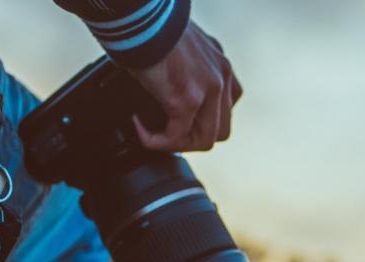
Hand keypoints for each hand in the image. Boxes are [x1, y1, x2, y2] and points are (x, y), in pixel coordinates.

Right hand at [130, 21, 242, 152]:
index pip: (227, 107)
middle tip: (164, 133)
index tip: (178, 121)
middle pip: (220, 129)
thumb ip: (183, 68)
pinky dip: (156, 140)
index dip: (203, 122)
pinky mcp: (188, 98)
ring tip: (152, 134)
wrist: (138, 16)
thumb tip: (167, 88)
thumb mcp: (177, 47)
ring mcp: (209, 88)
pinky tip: (140, 128)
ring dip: (175, 143)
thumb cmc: (147, 26)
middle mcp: (221, 75)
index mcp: (220, 63)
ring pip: (204, 140)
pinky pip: (176, 137)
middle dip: (192, 138)